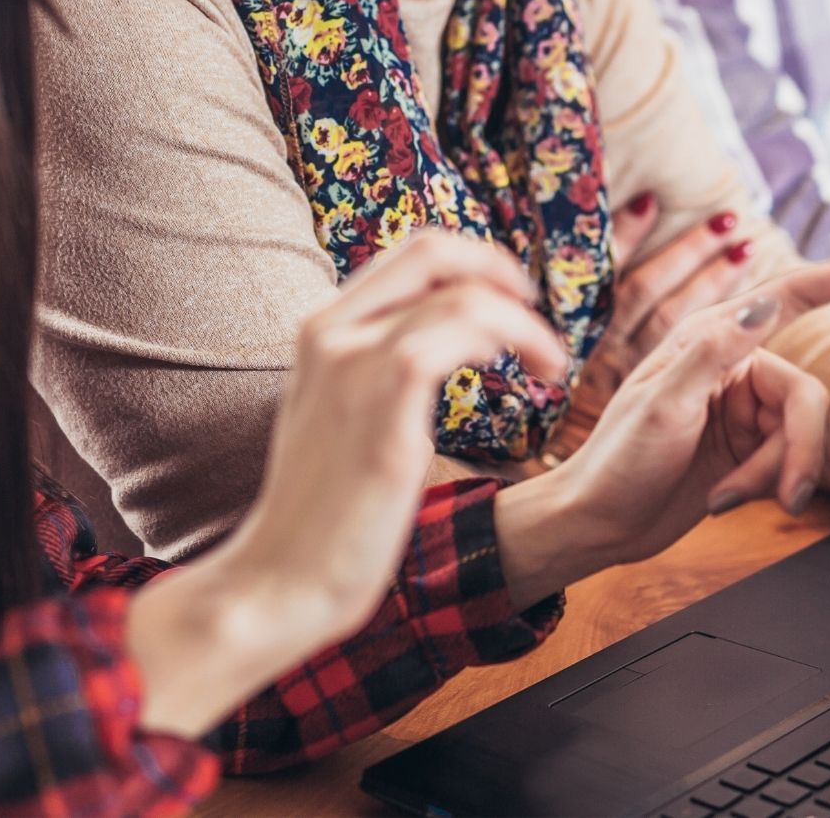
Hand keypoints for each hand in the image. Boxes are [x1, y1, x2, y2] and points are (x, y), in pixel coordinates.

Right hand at [130, 232, 562, 734]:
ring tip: (552, 367)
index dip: (472, 262)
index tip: (510, 299)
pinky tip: (535, 380)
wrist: (278, 581)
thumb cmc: (320, 516)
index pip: (408, 254)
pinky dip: (512, 342)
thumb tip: (429, 346)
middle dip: (500, 269)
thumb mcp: (338, 419)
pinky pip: (460, 333)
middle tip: (535, 311)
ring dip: (525, 324)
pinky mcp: (384, 405)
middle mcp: (332, 331)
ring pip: (461, 295)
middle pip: (431, 248)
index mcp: (322, 331)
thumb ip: (371, 372)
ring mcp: (353, 364)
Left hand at [495, 261, 829, 606]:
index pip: (791, 296)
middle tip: (783, 497)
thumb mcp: (662, 402)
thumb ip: (715, 350)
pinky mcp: (752, 448)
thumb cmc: (618, 458)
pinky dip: (766, 484)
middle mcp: (735, 364)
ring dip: (776, 473)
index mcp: (712, 335)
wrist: (602, 523)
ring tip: (730, 500)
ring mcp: (746, 408)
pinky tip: (724, 500)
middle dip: (797, 451)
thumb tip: (765, 304)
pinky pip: (789, 460)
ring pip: (804, 433)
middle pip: (807, 397)